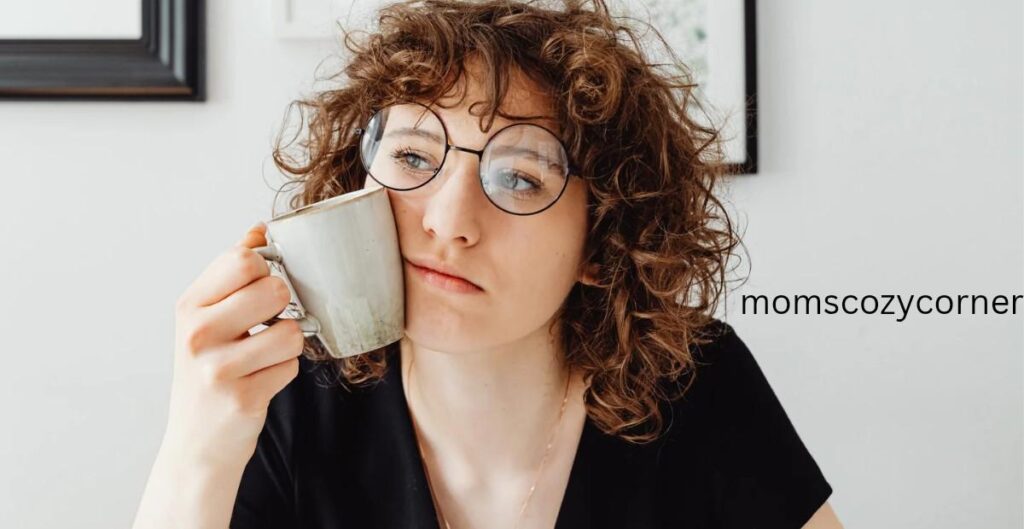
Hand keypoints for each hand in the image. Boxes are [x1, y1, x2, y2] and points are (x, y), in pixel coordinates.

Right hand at [161, 222, 304, 469]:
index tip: (259, 288)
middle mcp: (197, 333)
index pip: (243, 259)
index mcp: (189, 306)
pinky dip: (284, 372)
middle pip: (274, 289)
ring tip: (263, 356)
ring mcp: (219, 368)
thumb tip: (259, 229)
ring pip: (291, 331)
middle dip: (282, 308)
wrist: (196, 443)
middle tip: (264, 326)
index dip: (265, 270)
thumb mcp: (206, 318)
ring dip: (288, 344)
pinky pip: (291, 366)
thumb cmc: (208, 370)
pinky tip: (261, 381)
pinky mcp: (243, 398)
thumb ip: (231, 273)